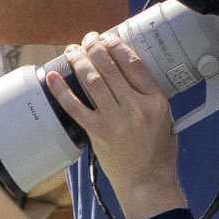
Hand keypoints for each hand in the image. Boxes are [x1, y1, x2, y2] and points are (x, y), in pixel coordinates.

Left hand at [42, 31, 184, 218]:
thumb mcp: (165, 116)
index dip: (118, 46)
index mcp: (155, 100)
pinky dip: (62, 91)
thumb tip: (128, 72)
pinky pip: (75, 107)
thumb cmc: (157, 151)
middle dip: (96, 48)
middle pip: (111, 68)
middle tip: (88, 38)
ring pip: (93, 82)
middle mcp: (135, 107)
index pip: (134, 64)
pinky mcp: (97, 133)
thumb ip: (148, 95)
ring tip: (72, 50)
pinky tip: (53, 77)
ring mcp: (115, 120)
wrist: (147, 181)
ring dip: (79, 62)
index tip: (109, 37)